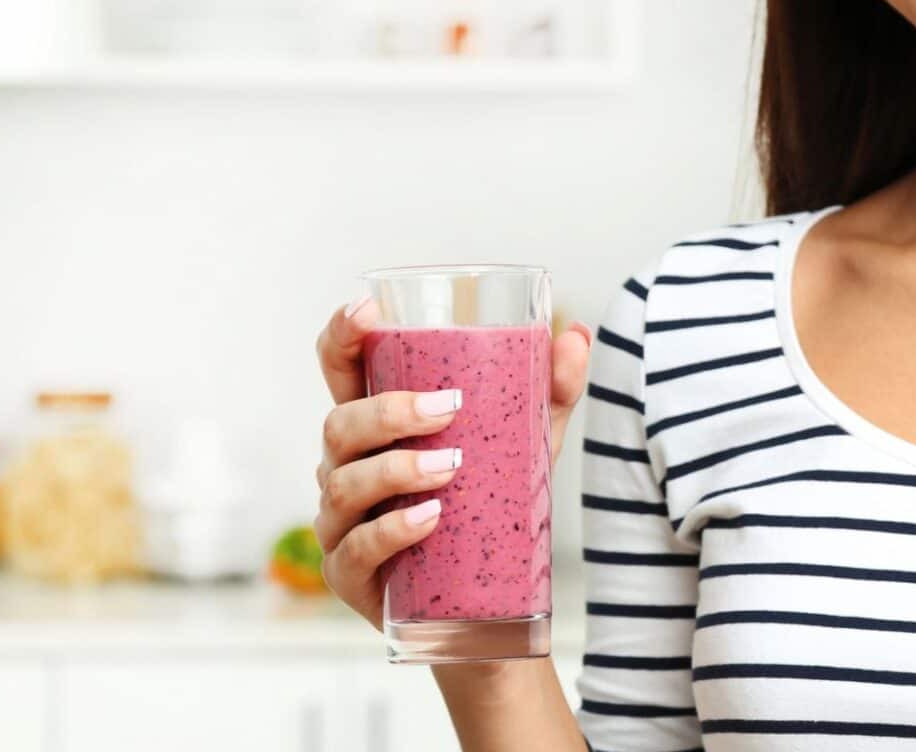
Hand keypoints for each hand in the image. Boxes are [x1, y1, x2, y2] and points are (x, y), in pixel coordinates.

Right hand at [312, 297, 593, 628]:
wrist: (485, 606)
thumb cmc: (490, 510)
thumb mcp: (523, 446)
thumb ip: (549, 391)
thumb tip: (576, 334)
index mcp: (376, 426)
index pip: (339, 370)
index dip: (341, 334)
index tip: (367, 310)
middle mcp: (346, 468)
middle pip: (339, 424)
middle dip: (388, 410)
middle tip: (448, 408)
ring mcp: (341, 523)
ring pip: (343, 484)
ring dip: (396, 469)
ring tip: (451, 468)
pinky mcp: (350, 576)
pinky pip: (357, 548)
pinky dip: (392, 529)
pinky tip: (430, 519)